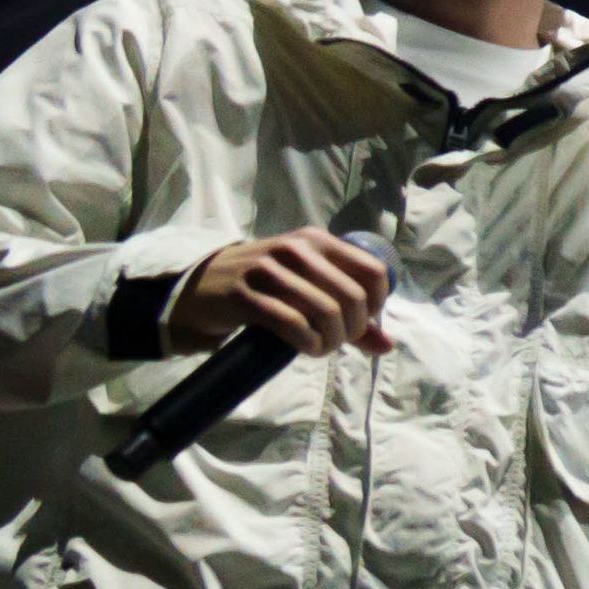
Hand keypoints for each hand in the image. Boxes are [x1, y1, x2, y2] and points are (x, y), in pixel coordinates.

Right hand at [170, 233, 391, 362]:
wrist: (202, 287)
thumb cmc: (265, 288)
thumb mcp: (308, 288)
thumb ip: (349, 313)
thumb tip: (387, 345)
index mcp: (317, 240)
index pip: (373, 270)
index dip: (377, 304)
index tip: (362, 321)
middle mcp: (296, 249)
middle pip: (353, 296)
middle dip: (353, 328)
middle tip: (339, 340)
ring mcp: (269, 269)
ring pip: (326, 311)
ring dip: (332, 340)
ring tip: (322, 347)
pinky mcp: (245, 295)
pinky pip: (294, 324)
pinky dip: (310, 343)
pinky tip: (307, 348)